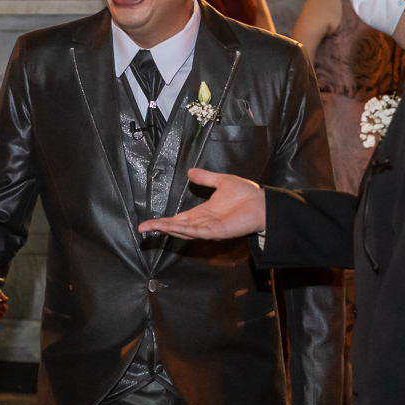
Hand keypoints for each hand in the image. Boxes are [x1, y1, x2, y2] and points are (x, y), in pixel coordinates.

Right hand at [138, 169, 264, 239]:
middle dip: (159, 227)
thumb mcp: (221, 182)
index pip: (179, 218)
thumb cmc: (246, 194)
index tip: (149, 223)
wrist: (262, 203)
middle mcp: (203, 222)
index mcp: (203, 212)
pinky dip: (183, 230)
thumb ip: (205, 178)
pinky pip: (196, 231)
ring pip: (183, 231)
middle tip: (142, 228)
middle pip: (177, 227)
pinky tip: (171, 227)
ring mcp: (209, 229)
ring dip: (167, 229)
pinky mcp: (216, 232)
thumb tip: (190, 172)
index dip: (164, 220)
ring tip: (151, 228)